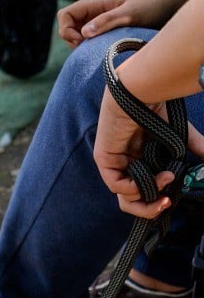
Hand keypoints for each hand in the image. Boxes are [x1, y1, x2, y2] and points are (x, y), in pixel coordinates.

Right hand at [58, 0, 184, 47]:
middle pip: (67, 25)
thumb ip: (106, 21)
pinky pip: (88, 38)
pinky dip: (89, 47)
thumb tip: (83, 34)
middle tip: (88, 47)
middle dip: (70, 39)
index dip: (66, 30)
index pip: (64, 15)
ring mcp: (98, 19)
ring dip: (79, 45)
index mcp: (94, 2)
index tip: (81, 41)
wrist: (168, 3)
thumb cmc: (151, 5)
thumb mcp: (129, 14)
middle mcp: (93, 10)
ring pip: (76, 33)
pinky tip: (102, 50)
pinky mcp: (105, 28)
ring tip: (95, 49)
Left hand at [93, 89, 203, 217]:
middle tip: (166, 203)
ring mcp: (114, 163)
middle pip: (131, 202)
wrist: (141, 88)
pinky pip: (116, 185)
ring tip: (166, 179)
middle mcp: (125, 165)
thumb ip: (193, 148)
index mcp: (139, 162)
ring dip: (147, 195)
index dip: (155, 201)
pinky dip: (134, 187)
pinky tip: (151, 178)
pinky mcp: (104, 159)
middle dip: (149, 208)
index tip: (172, 199)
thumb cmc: (156, 106)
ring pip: (124, 197)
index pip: (142, 193)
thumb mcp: (178, 135)